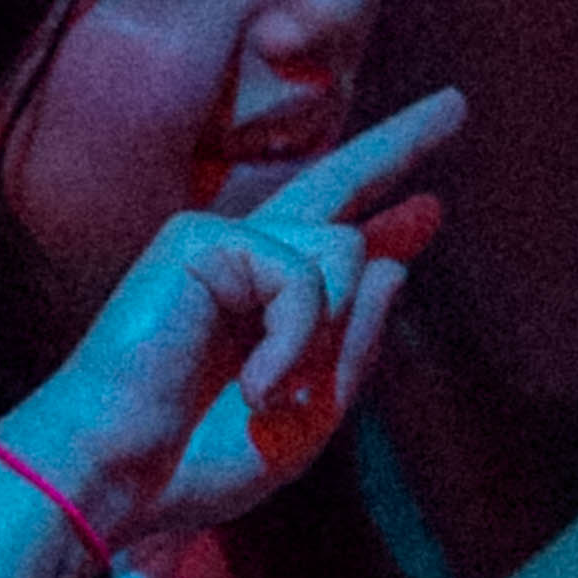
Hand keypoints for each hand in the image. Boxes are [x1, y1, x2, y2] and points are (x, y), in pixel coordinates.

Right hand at [0, 94, 459, 554]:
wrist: (118, 473)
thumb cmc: (194, 459)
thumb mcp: (307, 420)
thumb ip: (354, 346)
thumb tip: (396, 262)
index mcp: (267, 307)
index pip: (340, 249)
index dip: (387, 223)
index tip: (429, 207)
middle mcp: (245, 261)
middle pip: (337, 186)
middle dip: (400, 144)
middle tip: (459, 104)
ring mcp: (222, 243)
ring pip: (345, 252)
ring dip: (326, 338)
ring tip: (270, 394)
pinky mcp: (202, 238)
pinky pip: (304, 278)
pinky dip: (294, 342)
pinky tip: (256, 387)